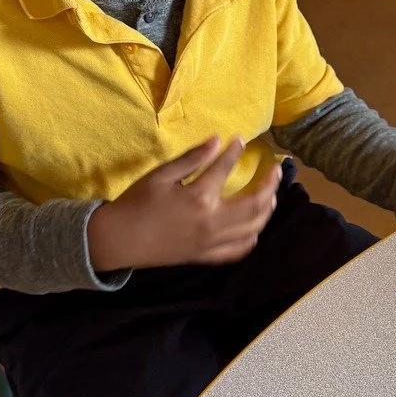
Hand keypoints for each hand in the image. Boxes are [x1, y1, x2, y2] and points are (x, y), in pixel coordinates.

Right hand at [88, 138, 281, 270]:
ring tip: (272, 196)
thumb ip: (192, 158)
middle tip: (277, 171)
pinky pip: (236, 251)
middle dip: (269, 185)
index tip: (241, 140)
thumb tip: (217, 140)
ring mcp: (211, 242)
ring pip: (252, 228)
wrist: (118, 240)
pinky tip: (254, 230)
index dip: (235, 152)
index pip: (225, 169)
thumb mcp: (161, 175)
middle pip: (254, 204)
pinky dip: (250, 240)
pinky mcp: (205, 256)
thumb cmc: (136, 204)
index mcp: (199, 197)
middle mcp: (212, 222)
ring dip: (266, 211)